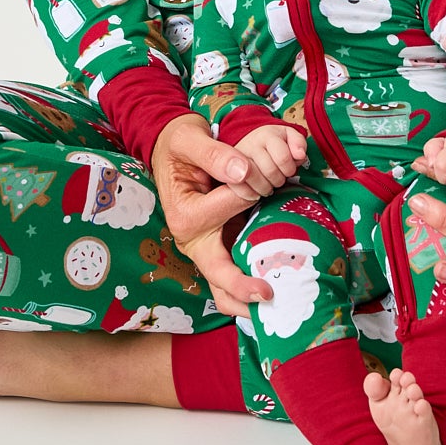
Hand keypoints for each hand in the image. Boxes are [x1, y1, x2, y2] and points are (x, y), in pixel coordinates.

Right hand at [149, 114, 267, 316]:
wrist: (170, 150)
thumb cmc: (178, 144)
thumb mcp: (189, 139)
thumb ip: (215, 154)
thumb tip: (244, 173)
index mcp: (185, 215)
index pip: (231, 207)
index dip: (252, 187)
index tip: (258, 170)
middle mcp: (192, 240)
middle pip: (218, 275)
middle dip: (243, 288)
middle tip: (269, 293)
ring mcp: (203, 248)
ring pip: (222, 288)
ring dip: (245, 300)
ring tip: (274, 305)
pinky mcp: (215, 248)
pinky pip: (230, 278)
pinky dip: (247, 289)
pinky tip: (271, 289)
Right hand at [236, 123, 308, 193]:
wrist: (248, 142)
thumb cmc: (274, 143)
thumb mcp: (288, 136)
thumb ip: (299, 143)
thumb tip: (300, 155)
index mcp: (267, 135)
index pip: (283, 158)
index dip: (289, 168)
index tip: (288, 170)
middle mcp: (250, 145)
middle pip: (271, 172)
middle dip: (279, 179)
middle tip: (278, 178)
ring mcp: (236, 160)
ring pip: (257, 182)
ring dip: (266, 188)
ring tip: (268, 183)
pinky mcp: (227, 174)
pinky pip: (241, 190)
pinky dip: (251, 195)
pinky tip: (256, 191)